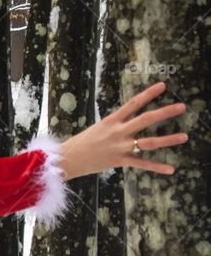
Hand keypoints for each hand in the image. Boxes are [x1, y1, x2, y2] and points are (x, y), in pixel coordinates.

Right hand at [58, 82, 187, 180]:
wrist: (70, 158)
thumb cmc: (82, 142)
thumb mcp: (98, 127)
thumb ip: (115, 125)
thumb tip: (128, 120)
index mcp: (111, 120)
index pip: (133, 103)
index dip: (148, 94)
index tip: (163, 86)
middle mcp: (118, 131)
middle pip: (146, 119)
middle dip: (165, 113)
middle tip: (182, 107)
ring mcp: (120, 146)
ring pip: (148, 142)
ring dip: (168, 140)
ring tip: (184, 136)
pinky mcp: (120, 160)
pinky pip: (142, 164)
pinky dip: (156, 167)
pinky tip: (171, 169)